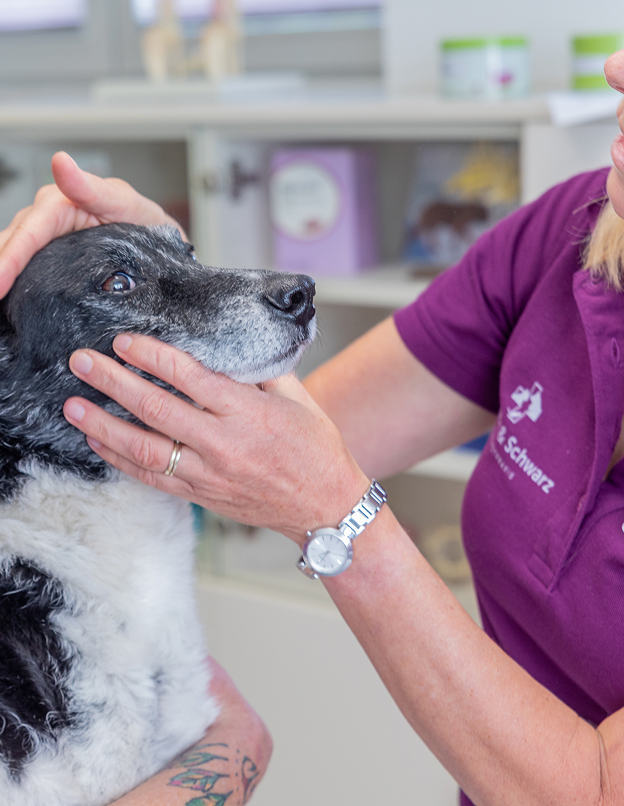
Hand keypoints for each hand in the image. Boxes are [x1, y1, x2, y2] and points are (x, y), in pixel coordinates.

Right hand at [0, 151, 181, 298]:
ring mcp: (45, 245)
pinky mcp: (50, 264)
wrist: (163, 248)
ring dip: (2, 281)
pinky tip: (8, 306)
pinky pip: (26, 275)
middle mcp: (44, 222)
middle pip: (10, 247)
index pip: (28, 232)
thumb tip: (61, 162)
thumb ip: (93, 188)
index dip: (9, 258)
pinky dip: (15, 289)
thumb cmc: (144, 221)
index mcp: (58, 204)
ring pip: (12, 261)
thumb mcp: (126, 204)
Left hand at [62, 333, 370, 543]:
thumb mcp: (300, 401)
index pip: (189, 377)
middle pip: (156, 409)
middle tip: (82, 361)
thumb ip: (263, 373)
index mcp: (249, 413)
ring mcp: (209, 474)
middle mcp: (224, 444)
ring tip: (73, 404)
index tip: (125, 341)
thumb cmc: (317, 450)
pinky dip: (120, 459)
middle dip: (113, 382)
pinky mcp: (202, 495)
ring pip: (144, 449)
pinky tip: (98, 442)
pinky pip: (152, 477)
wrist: (325, 506)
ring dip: (103, 425)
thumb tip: (230, 348)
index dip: (152, 356)